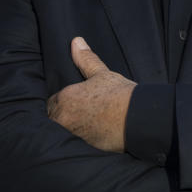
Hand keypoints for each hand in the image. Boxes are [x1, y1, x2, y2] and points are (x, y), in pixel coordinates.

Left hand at [47, 37, 135, 152]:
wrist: (139, 118)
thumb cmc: (120, 94)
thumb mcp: (102, 74)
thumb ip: (86, 59)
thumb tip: (76, 41)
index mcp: (64, 99)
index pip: (52, 103)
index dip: (63, 103)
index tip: (76, 104)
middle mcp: (62, 120)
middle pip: (54, 120)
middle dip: (64, 118)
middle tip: (83, 115)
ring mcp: (71, 136)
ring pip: (62, 132)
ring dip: (70, 130)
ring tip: (87, 127)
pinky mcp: (81, 149)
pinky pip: (73, 145)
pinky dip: (79, 142)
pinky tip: (92, 137)